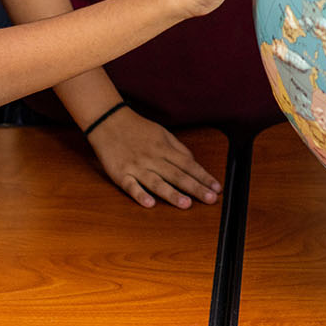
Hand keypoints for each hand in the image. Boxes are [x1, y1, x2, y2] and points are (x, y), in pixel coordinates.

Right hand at [87, 105, 220, 208]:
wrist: (108, 121)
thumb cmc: (138, 129)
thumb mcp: (163, 133)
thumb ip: (179, 149)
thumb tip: (193, 163)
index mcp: (164, 149)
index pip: (189, 165)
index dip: (204, 177)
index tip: (217, 188)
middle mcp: (153, 158)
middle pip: (177, 175)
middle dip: (195, 188)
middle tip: (210, 200)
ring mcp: (136, 167)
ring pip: (156, 182)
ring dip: (172, 194)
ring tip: (186, 204)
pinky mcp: (120, 174)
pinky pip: (130, 186)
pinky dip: (139, 194)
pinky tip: (149, 204)